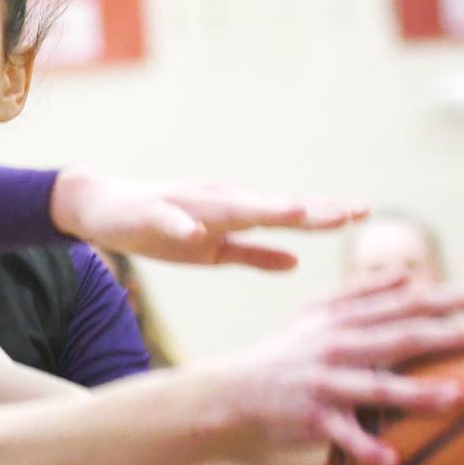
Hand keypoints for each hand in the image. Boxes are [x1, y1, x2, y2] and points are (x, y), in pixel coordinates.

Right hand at [50, 169, 365, 270]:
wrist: (100, 206)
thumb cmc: (158, 227)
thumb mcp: (212, 250)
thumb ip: (253, 255)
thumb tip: (297, 263)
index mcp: (233, 213)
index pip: (287, 214)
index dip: (324, 215)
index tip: (363, 214)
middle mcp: (217, 201)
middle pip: (271, 207)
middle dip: (310, 211)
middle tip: (352, 212)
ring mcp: (185, 204)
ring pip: (229, 207)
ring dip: (263, 210)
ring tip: (297, 214)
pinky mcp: (151, 213)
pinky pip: (169, 220)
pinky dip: (182, 224)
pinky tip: (194, 232)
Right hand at [221, 274, 463, 464]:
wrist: (230, 393)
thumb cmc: (282, 355)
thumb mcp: (313, 316)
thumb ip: (360, 293)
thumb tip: (406, 272)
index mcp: (341, 320)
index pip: (402, 303)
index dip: (447, 298)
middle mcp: (335, 346)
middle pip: (400, 337)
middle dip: (451, 335)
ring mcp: (322, 382)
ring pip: (375, 385)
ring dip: (417, 392)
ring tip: (458, 397)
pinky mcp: (309, 418)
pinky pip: (342, 436)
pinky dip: (366, 449)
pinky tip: (394, 463)